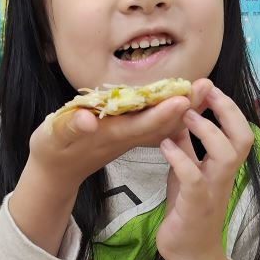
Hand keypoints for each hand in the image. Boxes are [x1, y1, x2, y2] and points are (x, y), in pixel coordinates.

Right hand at [24, 79, 212, 195]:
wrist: (56, 172)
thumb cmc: (52, 150)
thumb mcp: (54, 139)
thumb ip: (70, 128)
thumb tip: (88, 119)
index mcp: (109, 136)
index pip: (141, 124)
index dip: (163, 113)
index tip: (184, 98)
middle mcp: (123, 137)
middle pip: (160, 124)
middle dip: (184, 107)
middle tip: (207, 86)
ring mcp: (127, 138)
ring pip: (162, 124)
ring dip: (184, 108)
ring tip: (205, 89)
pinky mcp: (126, 136)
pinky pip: (155, 125)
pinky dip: (173, 113)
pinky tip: (188, 102)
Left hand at [157, 87, 254, 259]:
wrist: (188, 254)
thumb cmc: (188, 209)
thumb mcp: (186, 172)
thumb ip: (186, 146)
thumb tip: (180, 115)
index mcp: (222, 166)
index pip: (237, 130)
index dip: (227, 107)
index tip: (209, 85)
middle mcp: (223, 176)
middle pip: (242, 138)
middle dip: (227, 111)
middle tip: (205, 91)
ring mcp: (213, 191)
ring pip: (226, 155)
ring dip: (208, 130)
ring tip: (186, 114)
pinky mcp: (196, 207)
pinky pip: (195, 179)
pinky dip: (181, 159)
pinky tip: (165, 145)